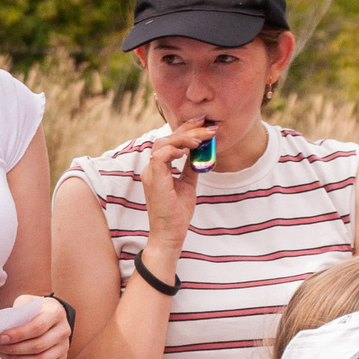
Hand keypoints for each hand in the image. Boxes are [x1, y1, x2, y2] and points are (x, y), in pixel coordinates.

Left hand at [0, 295, 70, 358]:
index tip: (1, 337)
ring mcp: (64, 346)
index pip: (38, 327)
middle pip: (38, 346)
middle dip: (14, 349)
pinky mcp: (62, 358)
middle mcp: (64, 330)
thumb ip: (16, 313)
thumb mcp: (26, 303)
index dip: (17, 335)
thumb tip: (2, 329)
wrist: (51, 316)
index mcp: (55, 313)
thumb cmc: (34, 309)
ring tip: (3, 354)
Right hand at [136, 119, 209, 265]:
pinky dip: (174, 149)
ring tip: (201, 139)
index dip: (185, 130)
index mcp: (158, 168)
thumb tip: (200, 153)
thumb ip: (190, 168)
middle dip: (188, 129)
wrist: (170, 234)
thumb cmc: (177, 213)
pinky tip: (189, 150)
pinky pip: (160, 156)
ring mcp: (150, 173)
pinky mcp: (154, 179)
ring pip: (163, 143)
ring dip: (184, 138)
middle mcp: (151, 168)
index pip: (170, 142)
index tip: (203, 124)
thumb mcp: (188, 185)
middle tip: (208, 126)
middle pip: (167, 138)